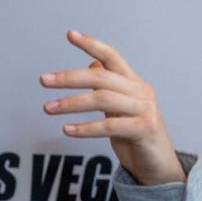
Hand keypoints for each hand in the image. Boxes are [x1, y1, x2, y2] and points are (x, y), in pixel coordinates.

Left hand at [40, 31, 185, 185]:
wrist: (158, 166)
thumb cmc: (134, 136)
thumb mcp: (119, 109)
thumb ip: (107, 89)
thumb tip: (92, 67)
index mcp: (133, 83)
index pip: (112, 56)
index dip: (91, 44)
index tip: (70, 34)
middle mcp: (141, 91)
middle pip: (101, 77)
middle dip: (69, 77)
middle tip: (43, 80)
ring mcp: (145, 109)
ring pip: (102, 99)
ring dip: (71, 104)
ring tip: (48, 108)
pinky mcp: (144, 129)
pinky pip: (109, 126)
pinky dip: (85, 128)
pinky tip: (66, 130)